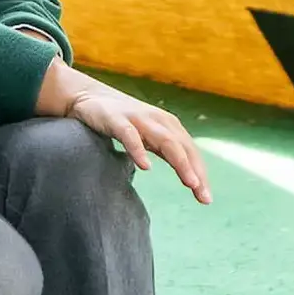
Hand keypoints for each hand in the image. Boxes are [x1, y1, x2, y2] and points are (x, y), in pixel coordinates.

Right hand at [37, 59, 211, 204]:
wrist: (88, 96)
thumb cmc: (123, 120)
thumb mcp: (149, 136)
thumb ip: (166, 150)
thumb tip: (188, 174)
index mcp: (169, 126)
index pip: (191, 152)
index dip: (201, 174)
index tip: (206, 199)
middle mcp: (159, 120)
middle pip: (183, 148)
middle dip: (196, 172)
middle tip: (203, 196)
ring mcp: (139, 119)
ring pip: (166, 141)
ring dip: (180, 162)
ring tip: (190, 183)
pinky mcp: (117, 119)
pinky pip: (130, 136)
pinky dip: (139, 150)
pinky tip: (146, 167)